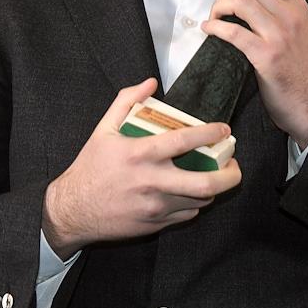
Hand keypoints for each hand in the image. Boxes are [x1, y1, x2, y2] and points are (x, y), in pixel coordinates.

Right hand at [42, 78, 241, 258]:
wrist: (72, 210)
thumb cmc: (90, 167)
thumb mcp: (103, 129)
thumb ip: (126, 100)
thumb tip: (151, 82)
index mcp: (140, 154)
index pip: (185, 141)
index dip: (211, 133)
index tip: (224, 130)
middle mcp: (152, 182)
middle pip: (205, 182)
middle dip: (230, 174)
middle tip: (235, 163)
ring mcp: (155, 206)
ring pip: (201, 200)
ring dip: (215, 188)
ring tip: (217, 176)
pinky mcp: (156, 224)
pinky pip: (187, 214)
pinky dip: (196, 203)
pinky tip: (193, 192)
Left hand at [201, 0, 307, 147]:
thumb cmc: (299, 66)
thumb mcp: (301, 26)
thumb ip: (288, 2)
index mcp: (298, 6)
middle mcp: (289, 15)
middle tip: (221, 5)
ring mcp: (278, 34)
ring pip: (240, 0)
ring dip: (219, 6)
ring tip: (215, 17)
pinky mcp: (265, 54)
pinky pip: (233, 31)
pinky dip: (215, 27)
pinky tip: (209, 30)